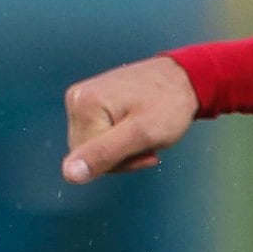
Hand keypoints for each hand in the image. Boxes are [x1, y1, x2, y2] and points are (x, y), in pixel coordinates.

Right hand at [63, 54, 197, 181]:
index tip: (148, 149)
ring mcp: (83, 99)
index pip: (87, 159)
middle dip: (121, 156)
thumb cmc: (169, 104)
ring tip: (145, 132)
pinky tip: (138, 128)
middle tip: (148, 141)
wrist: (183, 78)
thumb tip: (69, 174)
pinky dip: (121, 138)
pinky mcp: (92, 101)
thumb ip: (104, 154)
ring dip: (123, 148)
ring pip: (94, 146)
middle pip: (88, 153)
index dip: (122, 163)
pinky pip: (99, 134)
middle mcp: (76, 99)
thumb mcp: (141, 135)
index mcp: (83, 105)